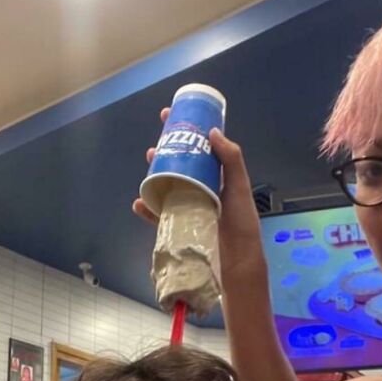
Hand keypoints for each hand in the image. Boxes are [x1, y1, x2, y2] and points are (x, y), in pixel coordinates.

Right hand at [132, 109, 264, 280]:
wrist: (236, 263)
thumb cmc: (241, 225)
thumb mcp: (240, 187)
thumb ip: (231, 159)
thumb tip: (213, 131)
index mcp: (218, 179)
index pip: (199, 149)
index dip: (184, 133)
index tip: (169, 117)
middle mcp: (202, 191)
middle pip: (179, 166)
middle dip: (165, 153)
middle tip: (154, 146)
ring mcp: (189, 208)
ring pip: (166, 187)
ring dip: (154, 176)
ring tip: (148, 166)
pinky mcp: (179, 227)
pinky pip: (159, 214)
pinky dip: (147, 208)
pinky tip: (139, 202)